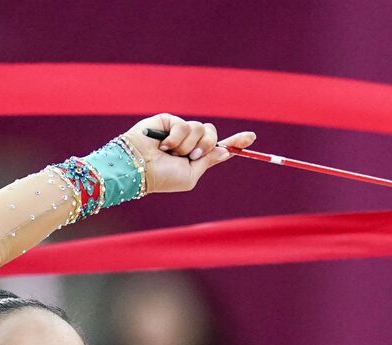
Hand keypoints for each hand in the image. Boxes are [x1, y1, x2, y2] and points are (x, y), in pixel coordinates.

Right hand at [120, 114, 255, 194]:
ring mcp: (180, 130)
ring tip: (171, 152)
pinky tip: (162, 144)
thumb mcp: (190, 175)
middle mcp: (191, 142)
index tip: (252, 138)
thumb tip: (225, 151)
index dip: (236, 142)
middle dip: (206, 145)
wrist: (139, 167)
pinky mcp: (169, 120)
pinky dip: (176, 138)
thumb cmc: (163, 177)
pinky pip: (185, 125)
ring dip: (187, 145)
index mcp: (197, 157)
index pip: (220, 147)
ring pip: (200, 129)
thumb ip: (207, 162)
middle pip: (213, 134)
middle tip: (190, 156)